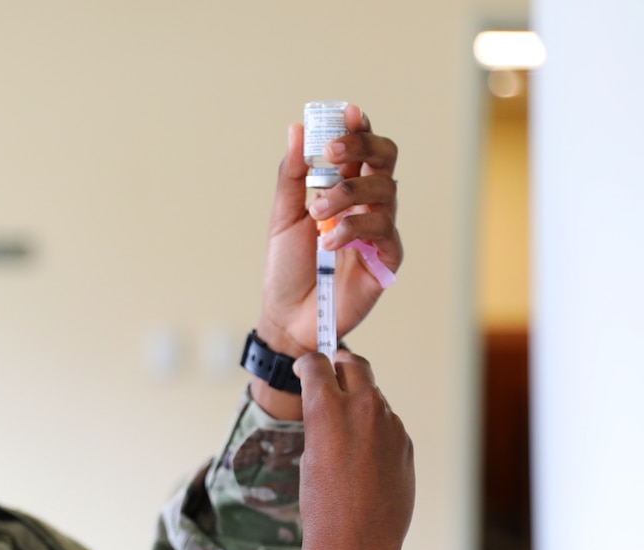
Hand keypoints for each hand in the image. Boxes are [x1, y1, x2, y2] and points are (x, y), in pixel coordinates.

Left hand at [251, 105, 401, 419]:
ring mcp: (379, 230)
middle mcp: (366, 204)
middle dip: (362, 147)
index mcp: (343, 188)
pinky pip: (383, 232)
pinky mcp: (386, 260)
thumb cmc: (287, 267)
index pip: (360, 148)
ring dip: (347, 194)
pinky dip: (354, 230)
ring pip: (385, 191)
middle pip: (384, 160)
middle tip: (332, 153)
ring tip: (317, 213)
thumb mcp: (282, 217)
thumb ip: (292, 176)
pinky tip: (329, 243)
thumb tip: (296, 129)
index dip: (358, 128)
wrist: (287, 316)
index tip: (345, 113)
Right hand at [294, 351, 413, 549]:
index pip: (318, 363)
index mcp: (328, 408)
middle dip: (340, 364)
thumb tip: (331, 407)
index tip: (306, 368)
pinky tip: (364, 457)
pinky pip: (388, 425)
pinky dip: (375, 430)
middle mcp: (363, 408)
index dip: (309, 364)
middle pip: (355, 364)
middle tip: (332, 371)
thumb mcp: (310, 456)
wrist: (356, 544)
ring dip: (360, 401)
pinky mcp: (406, 443)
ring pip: (374, 397)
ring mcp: (390, 425)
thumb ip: (322, 421)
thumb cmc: (322, 506)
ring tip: (346, 431)